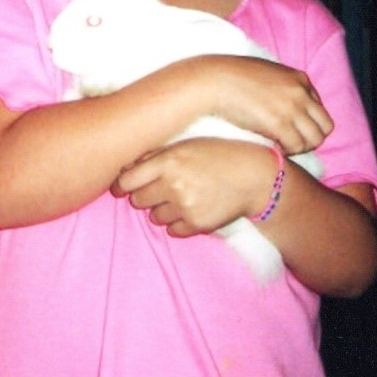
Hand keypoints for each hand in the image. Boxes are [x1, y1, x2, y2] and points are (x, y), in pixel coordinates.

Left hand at [111, 138, 273, 235]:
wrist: (254, 178)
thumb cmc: (218, 155)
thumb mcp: (185, 145)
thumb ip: (154, 156)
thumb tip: (124, 169)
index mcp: (167, 161)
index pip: (126, 181)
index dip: (121, 185)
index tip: (123, 187)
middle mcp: (173, 185)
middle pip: (138, 200)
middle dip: (144, 196)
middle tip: (160, 189)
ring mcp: (185, 207)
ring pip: (155, 217)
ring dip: (162, 210)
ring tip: (181, 198)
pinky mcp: (197, 225)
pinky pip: (173, 231)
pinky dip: (178, 223)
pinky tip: (191, 210)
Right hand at [167, 55, 332, 153]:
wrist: (214, 81)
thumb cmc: (232, 77)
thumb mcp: (266, 74)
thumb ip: (283, 88)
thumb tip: (286, 107)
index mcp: (300, 78)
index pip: (319, 109)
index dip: (306, 123)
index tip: (290, 129)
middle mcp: (301, 92)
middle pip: (324, 126)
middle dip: (310, 137)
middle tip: (290, 142)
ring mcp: (292, 108)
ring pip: (314, 140)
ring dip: (299, 147)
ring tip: (280, 146)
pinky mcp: (279, 123)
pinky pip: (296, 146)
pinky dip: (287, 151)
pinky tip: (272, 146)